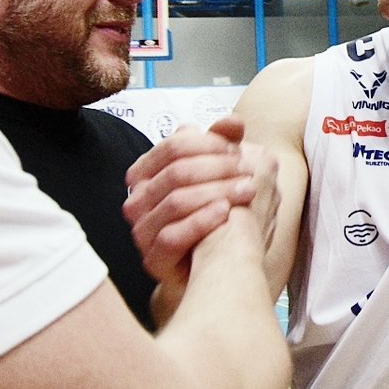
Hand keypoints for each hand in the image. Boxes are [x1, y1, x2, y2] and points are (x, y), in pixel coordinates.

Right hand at [124, 116, 277, 286]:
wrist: (216, 266)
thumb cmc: (217, 216)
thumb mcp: (223, 175)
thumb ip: (225, 144)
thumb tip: (234, 122)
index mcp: (150, 172)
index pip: (174, 146)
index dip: (208, 143)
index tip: (236, 147)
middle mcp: (140, 200)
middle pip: (176, 172)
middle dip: (217, 168)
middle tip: (248, 169)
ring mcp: (144, 230)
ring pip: (175, 202)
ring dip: (216, 192)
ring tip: (248, 190)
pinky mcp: (154, 259)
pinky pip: (171, 237)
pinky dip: (201, 222)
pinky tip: (226, 213)